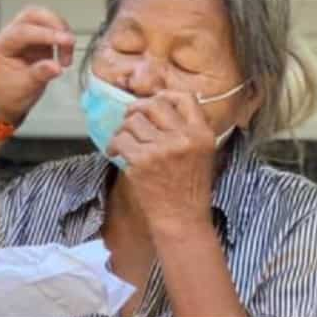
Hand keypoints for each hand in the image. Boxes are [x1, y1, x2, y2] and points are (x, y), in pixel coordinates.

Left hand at [0, 6, 74, 123]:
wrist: (4, 101)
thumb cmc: (7, 94)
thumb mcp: (23, 88)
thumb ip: (39, 74)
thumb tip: (56, 67)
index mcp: (1, 45)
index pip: (23, 31)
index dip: (47, 34)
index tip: (66, 41)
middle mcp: (10, 35)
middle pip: (33, 15)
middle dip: (54, 24)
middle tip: (69, 40)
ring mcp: (23, 35)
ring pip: (43, 18)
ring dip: (60, 31)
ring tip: (66, 55)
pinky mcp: (35, 39)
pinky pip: (51, 29)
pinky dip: (61, 38)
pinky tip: (64, 55)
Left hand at [109, 91, 219, 229]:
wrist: (182, 221)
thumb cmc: (189, 189)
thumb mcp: (202, 154)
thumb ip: (188, 130)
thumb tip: (161, 103)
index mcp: (202, 133)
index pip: (185, 98)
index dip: (165, 96)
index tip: (153, 102)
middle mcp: (184, 137)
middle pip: (154, 104)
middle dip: (136, 108)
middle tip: (129, 118)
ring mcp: (162, 148)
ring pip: (133, 121)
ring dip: (123, 130)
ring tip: (124, 142)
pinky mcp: (142, 161)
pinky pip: (120, 140)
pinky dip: (114, 146)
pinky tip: (115, 153)